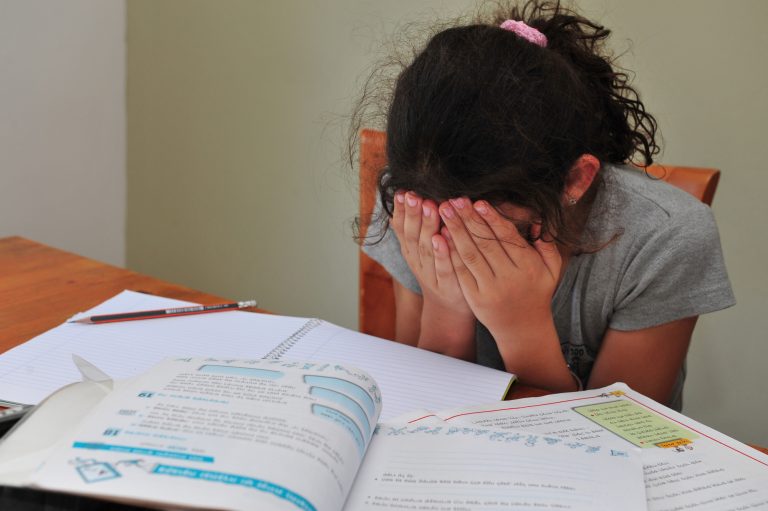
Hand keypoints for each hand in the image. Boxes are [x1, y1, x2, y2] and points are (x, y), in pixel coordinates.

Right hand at [390, 191, 471, 316]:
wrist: (448, 308)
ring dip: (427, 226)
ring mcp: (430, 273)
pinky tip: (443, 238)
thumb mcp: (422, 248)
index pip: (401, 227)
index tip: (401, 191)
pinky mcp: (447, 285)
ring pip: (426, 248)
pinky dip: (442, 253)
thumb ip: (417, 226)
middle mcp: (417, 260)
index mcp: (410, 250)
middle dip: (412, 213)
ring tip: (430, 206)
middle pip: (412, 234)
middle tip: (413, 194)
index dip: (400, 210)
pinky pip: (442, 268)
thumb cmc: (439, 269)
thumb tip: (404, 195)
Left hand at [437, 197, 561, 336]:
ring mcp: (490, 288)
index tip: (478, 202)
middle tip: (455, 199)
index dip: (492, 218)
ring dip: (455, 231)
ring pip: (470, 254)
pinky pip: (461, 271)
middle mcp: (509, 277)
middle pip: (485, 242)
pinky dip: (451, 253)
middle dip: (469, 219)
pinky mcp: (475, 297)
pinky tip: (441, 236)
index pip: (507, 237)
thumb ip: (547, 246)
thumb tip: (536, 222)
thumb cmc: (537, 293)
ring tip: (445, 211)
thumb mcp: (551, 270)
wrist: (522, 328)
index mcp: (528, 266)